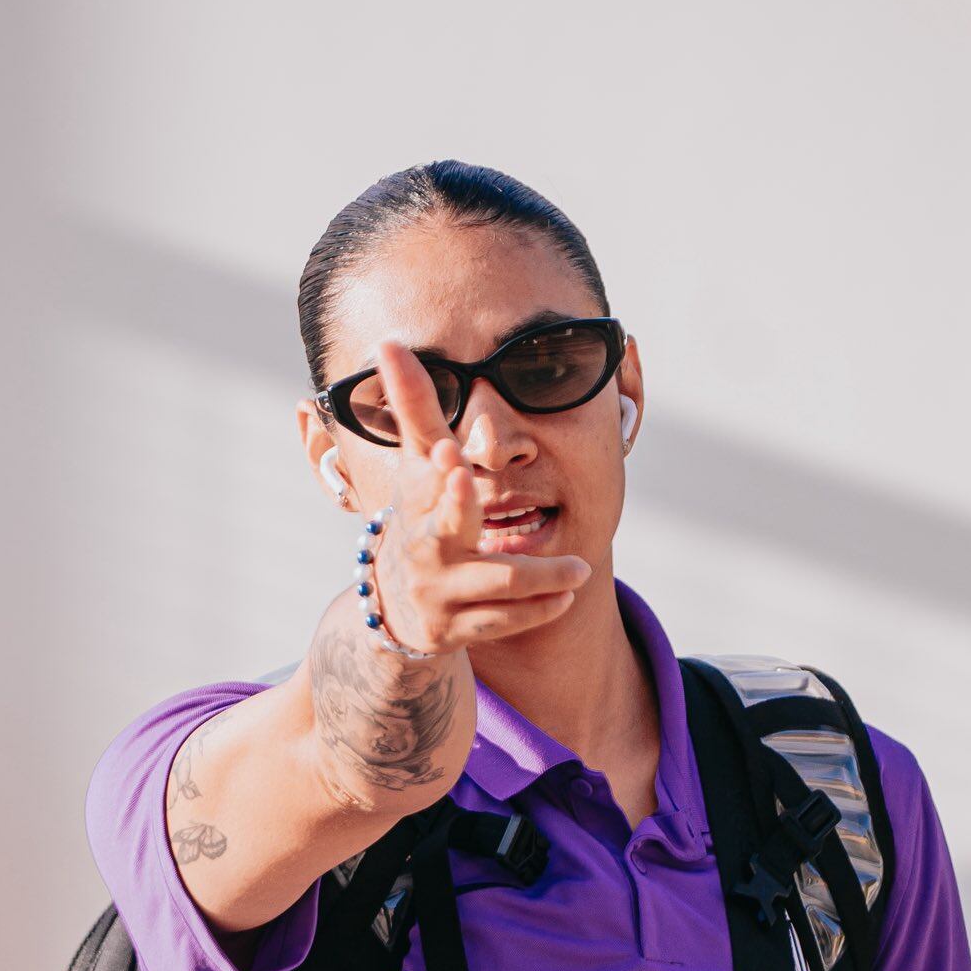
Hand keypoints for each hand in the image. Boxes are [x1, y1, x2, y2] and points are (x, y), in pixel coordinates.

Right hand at [365, 339, 590, 651]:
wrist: (397, 604)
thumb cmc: (419, 514)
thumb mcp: (417, 464)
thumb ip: (415, 406)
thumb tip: (389, 341)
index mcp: (416, 500)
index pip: (424, 475)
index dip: (437, 465)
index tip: (451, 449)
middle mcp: (423, 544)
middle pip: (446, 528)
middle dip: (462, 508)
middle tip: (477, 486)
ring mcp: (439, 590)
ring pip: (496, 583)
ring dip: (542, 576)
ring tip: (581, 569)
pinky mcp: (456, 629)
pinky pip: (504, 622)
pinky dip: (539, 610)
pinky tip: (568, 595)